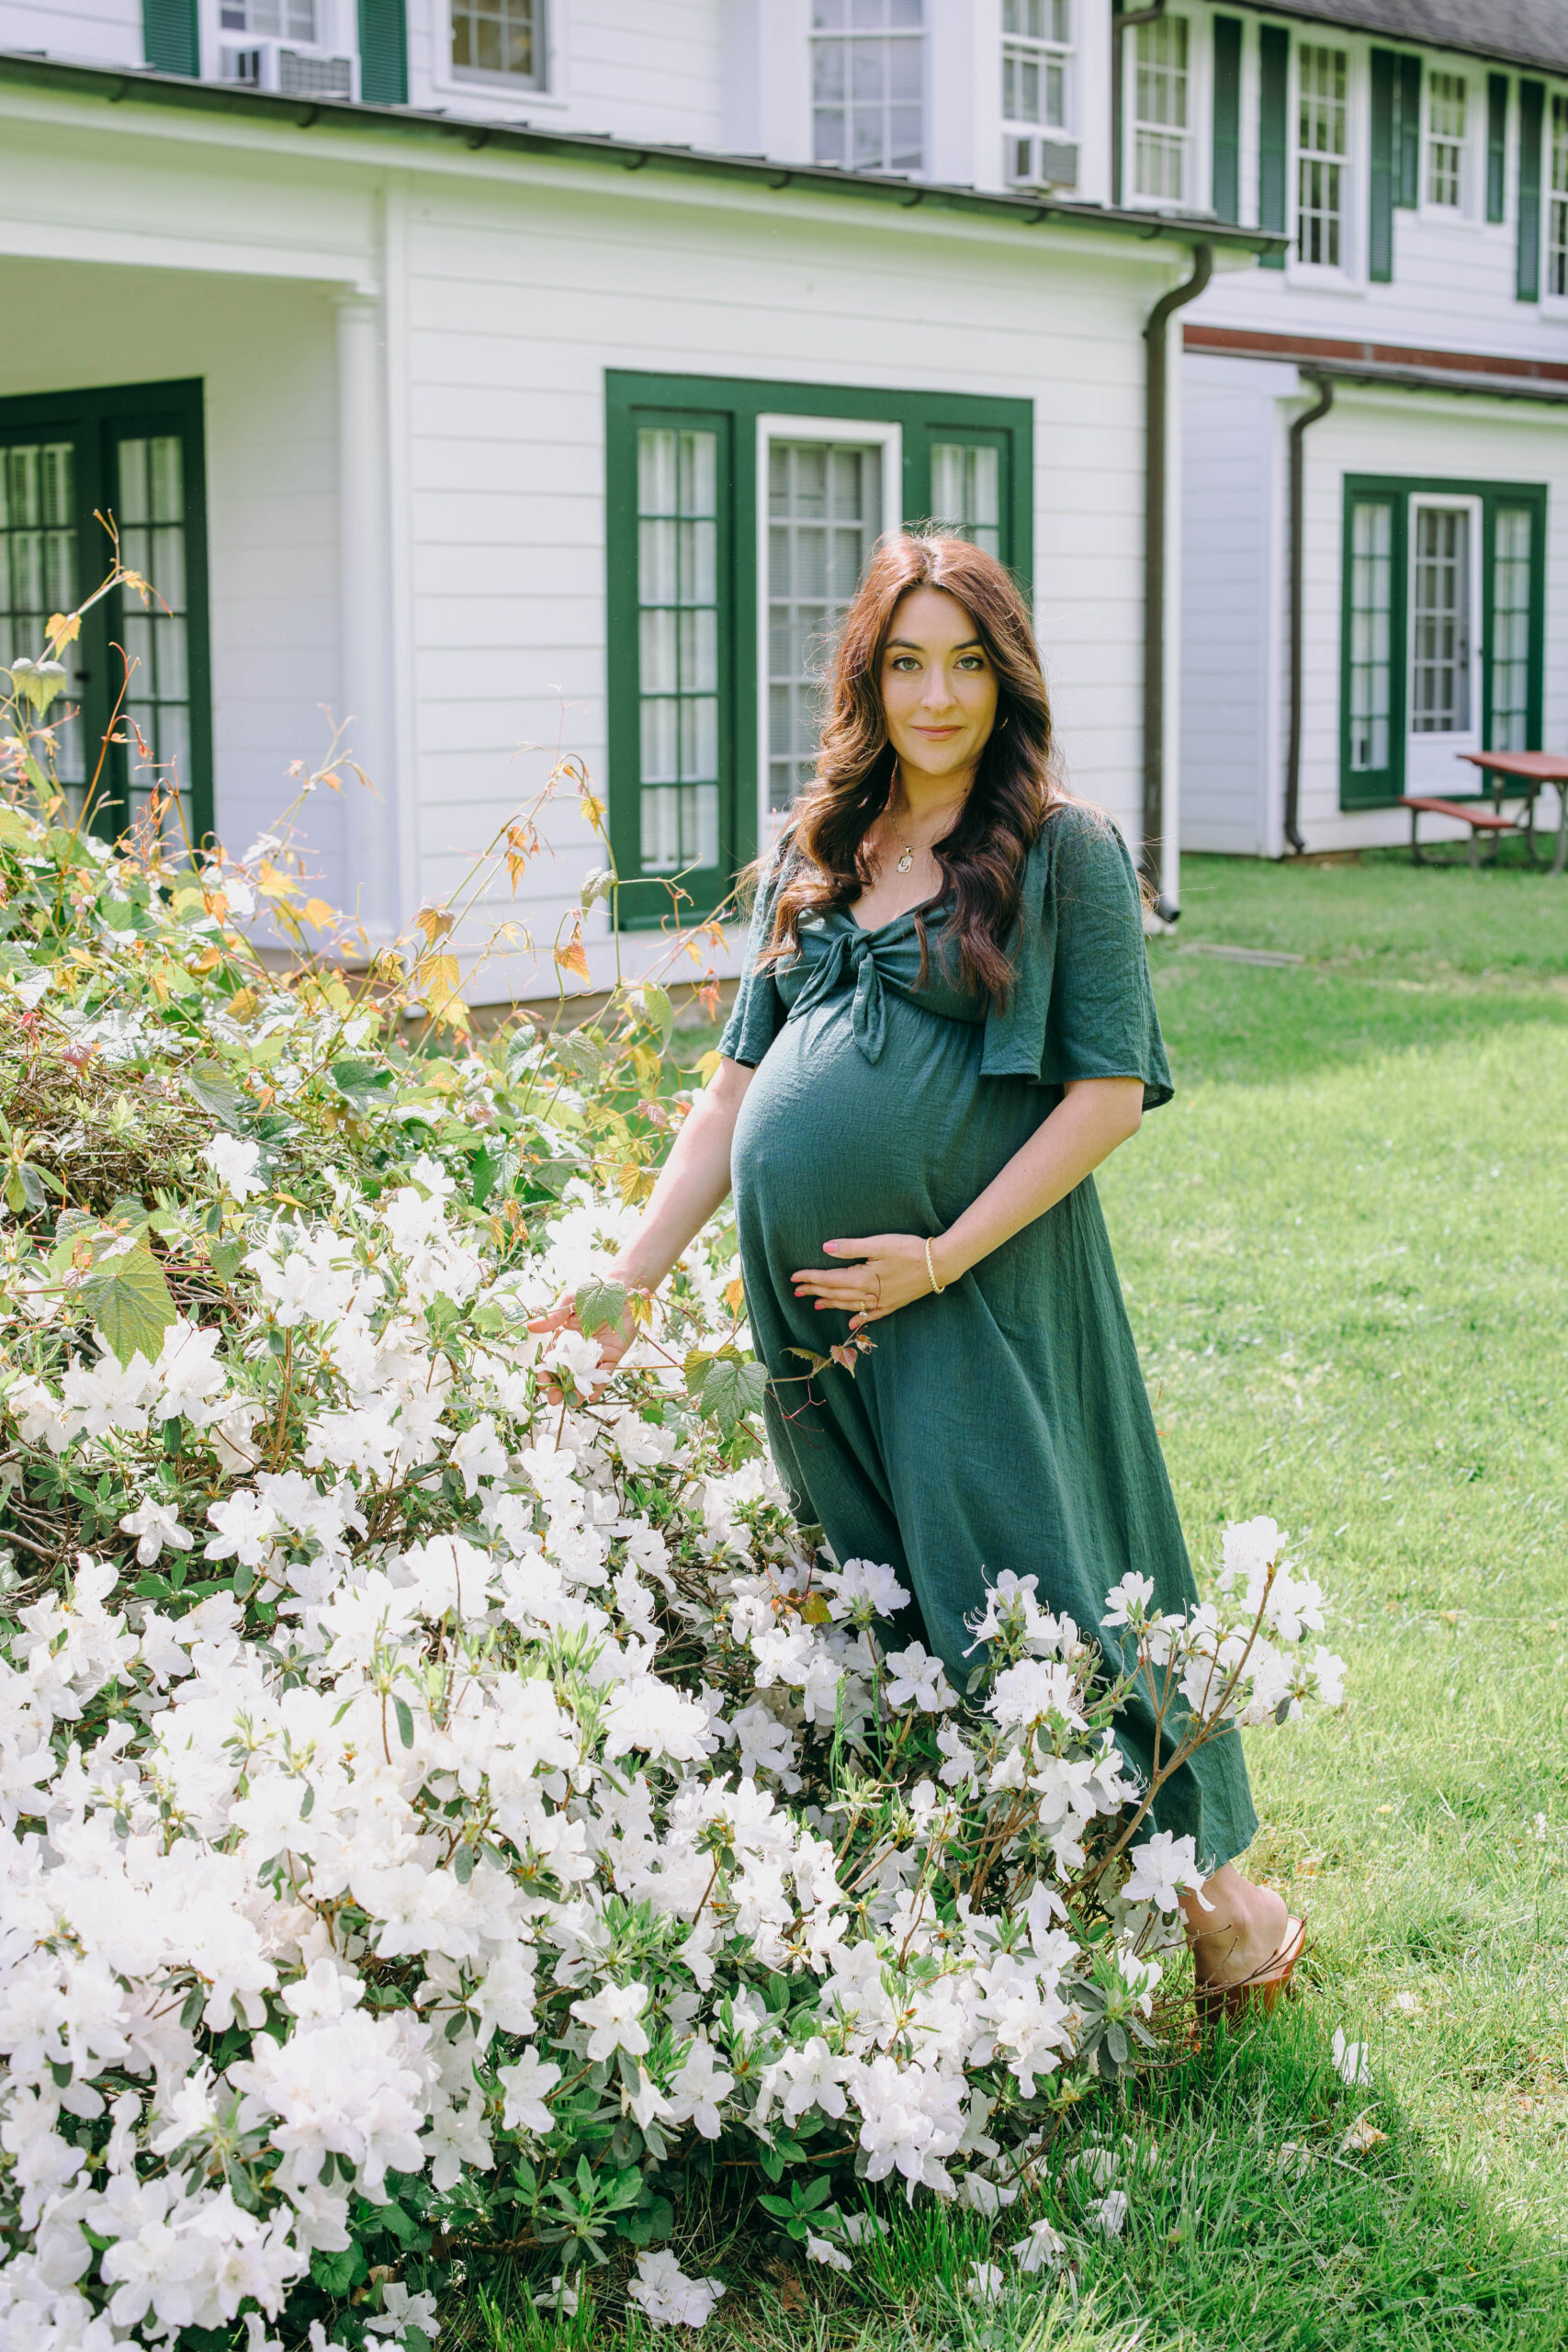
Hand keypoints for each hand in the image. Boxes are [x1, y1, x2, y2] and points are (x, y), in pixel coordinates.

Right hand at [526, 1289, 638, 1398]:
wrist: (622, 1289)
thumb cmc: (593, 1292)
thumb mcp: (570, 1302)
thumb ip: (554, 1317)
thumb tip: (530, 1327)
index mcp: (565, 1336)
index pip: (553, 1357)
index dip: (547, 1370)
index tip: (542, 1381)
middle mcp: (579, 1348)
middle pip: (568, 1372)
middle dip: (560, 1386)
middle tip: (554, 1399)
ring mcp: (596, 1353)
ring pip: (585, 1376)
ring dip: (578, 1390)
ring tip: (573, 1403)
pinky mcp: (613, 1355)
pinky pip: (605, 1373)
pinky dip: (599, 1384)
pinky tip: (592, 1395)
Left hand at [790, 1233, 947, 1331]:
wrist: (939, 1264)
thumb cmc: (909, 1249)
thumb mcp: (878, 1244)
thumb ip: (851, 1248)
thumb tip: (825, 1248)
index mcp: (862, 1278)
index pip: (828, 1279)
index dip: (810, 1278)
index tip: (793, 1278)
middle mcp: (869, 1293)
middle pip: (835, 1294)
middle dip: (815, 1291)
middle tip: (797, 1291)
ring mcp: (881, 1302)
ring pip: (849, 1305)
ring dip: (831, 1304)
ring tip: (817, 1304)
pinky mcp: (893, 1304)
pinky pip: (871, 1315)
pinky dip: (858, 1319)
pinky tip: (850, 1323)